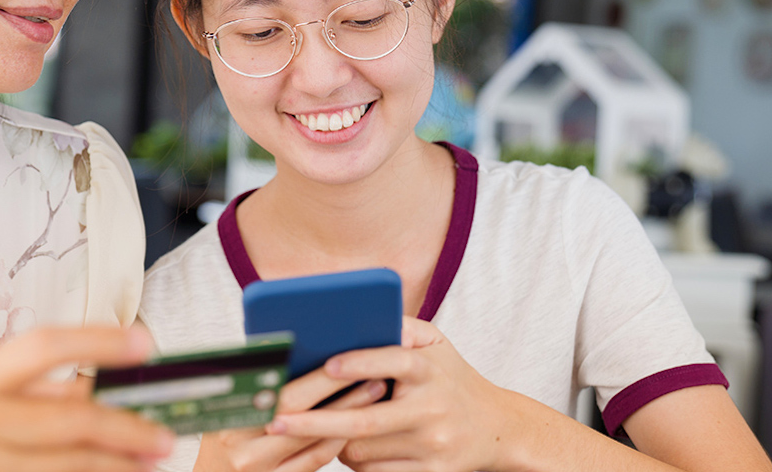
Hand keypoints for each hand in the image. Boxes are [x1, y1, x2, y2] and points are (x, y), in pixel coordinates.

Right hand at [0, 327, 174, 471]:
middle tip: (164, 434)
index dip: (98, 340)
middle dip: (128, 428)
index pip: (42, 346)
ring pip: (71, 464)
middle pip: (71, 418)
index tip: (144, 342)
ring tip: (149, 460)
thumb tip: (104, 386)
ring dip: (119, 465)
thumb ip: (37, 392)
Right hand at [195, 370, 388, 471]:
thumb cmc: (221, 432)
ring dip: (348, 417)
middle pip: (301, 415)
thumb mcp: (224, 403)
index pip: (279, 394)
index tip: (344, 360)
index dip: (316, 379)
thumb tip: (286, 343)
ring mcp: (262, 471)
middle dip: (340, 393)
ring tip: (373, 394)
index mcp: (230, 418)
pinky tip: (353, 422)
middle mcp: (244, 449)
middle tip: (371, 376)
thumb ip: (252, 380)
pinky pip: (316, 461)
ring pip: (316, 441)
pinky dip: (337, 439)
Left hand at [265, 318, 518, 471]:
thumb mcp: (435, 343)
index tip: (328, 364)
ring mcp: (433, 446)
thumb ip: (399, 326)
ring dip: (333, 441)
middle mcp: (433, 408)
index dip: (361, 362)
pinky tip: (346, 447)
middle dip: (315, 422)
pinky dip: (355, 462)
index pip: (395, 361)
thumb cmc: (449, 378)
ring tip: (318, 426)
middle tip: (274, 421)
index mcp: (430, 368)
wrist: (497, 428)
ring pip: (363, 450)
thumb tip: (355, 314)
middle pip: (366, 420)